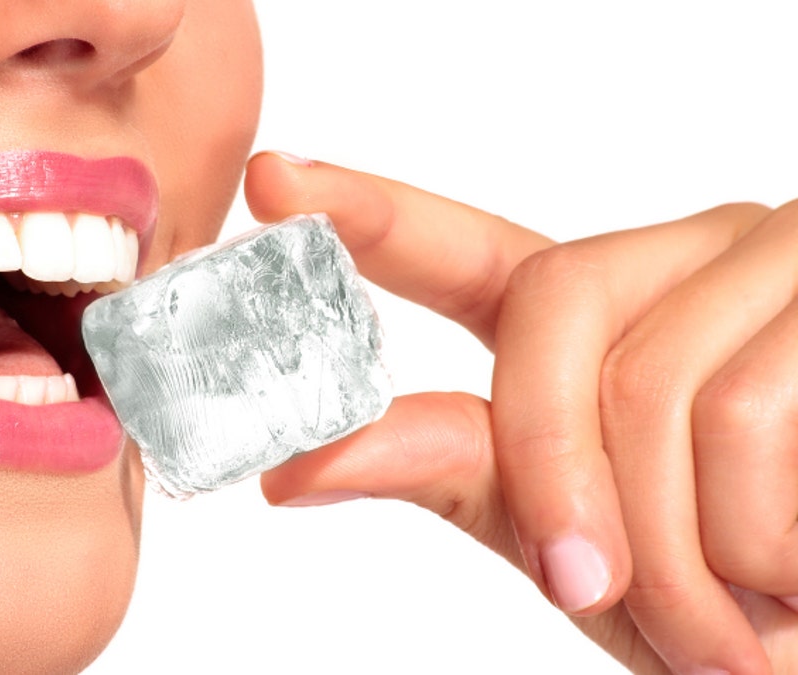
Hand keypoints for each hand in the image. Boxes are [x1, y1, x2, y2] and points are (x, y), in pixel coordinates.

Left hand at [243, 151, 797, 672]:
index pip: (468, 251)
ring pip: (654, 387)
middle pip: (548, 314)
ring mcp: (772, 263)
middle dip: (553, 473)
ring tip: (733, 625)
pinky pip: (747, 418)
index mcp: (604, 320)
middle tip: (590, 590)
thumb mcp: (581, 543)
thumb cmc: (731, 604)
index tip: (273, 179)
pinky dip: (756, 546)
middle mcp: (681, 263)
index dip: (371, 215)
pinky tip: (795, 576)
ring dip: (677, 556)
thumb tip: (298, 461)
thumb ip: (465, 473)